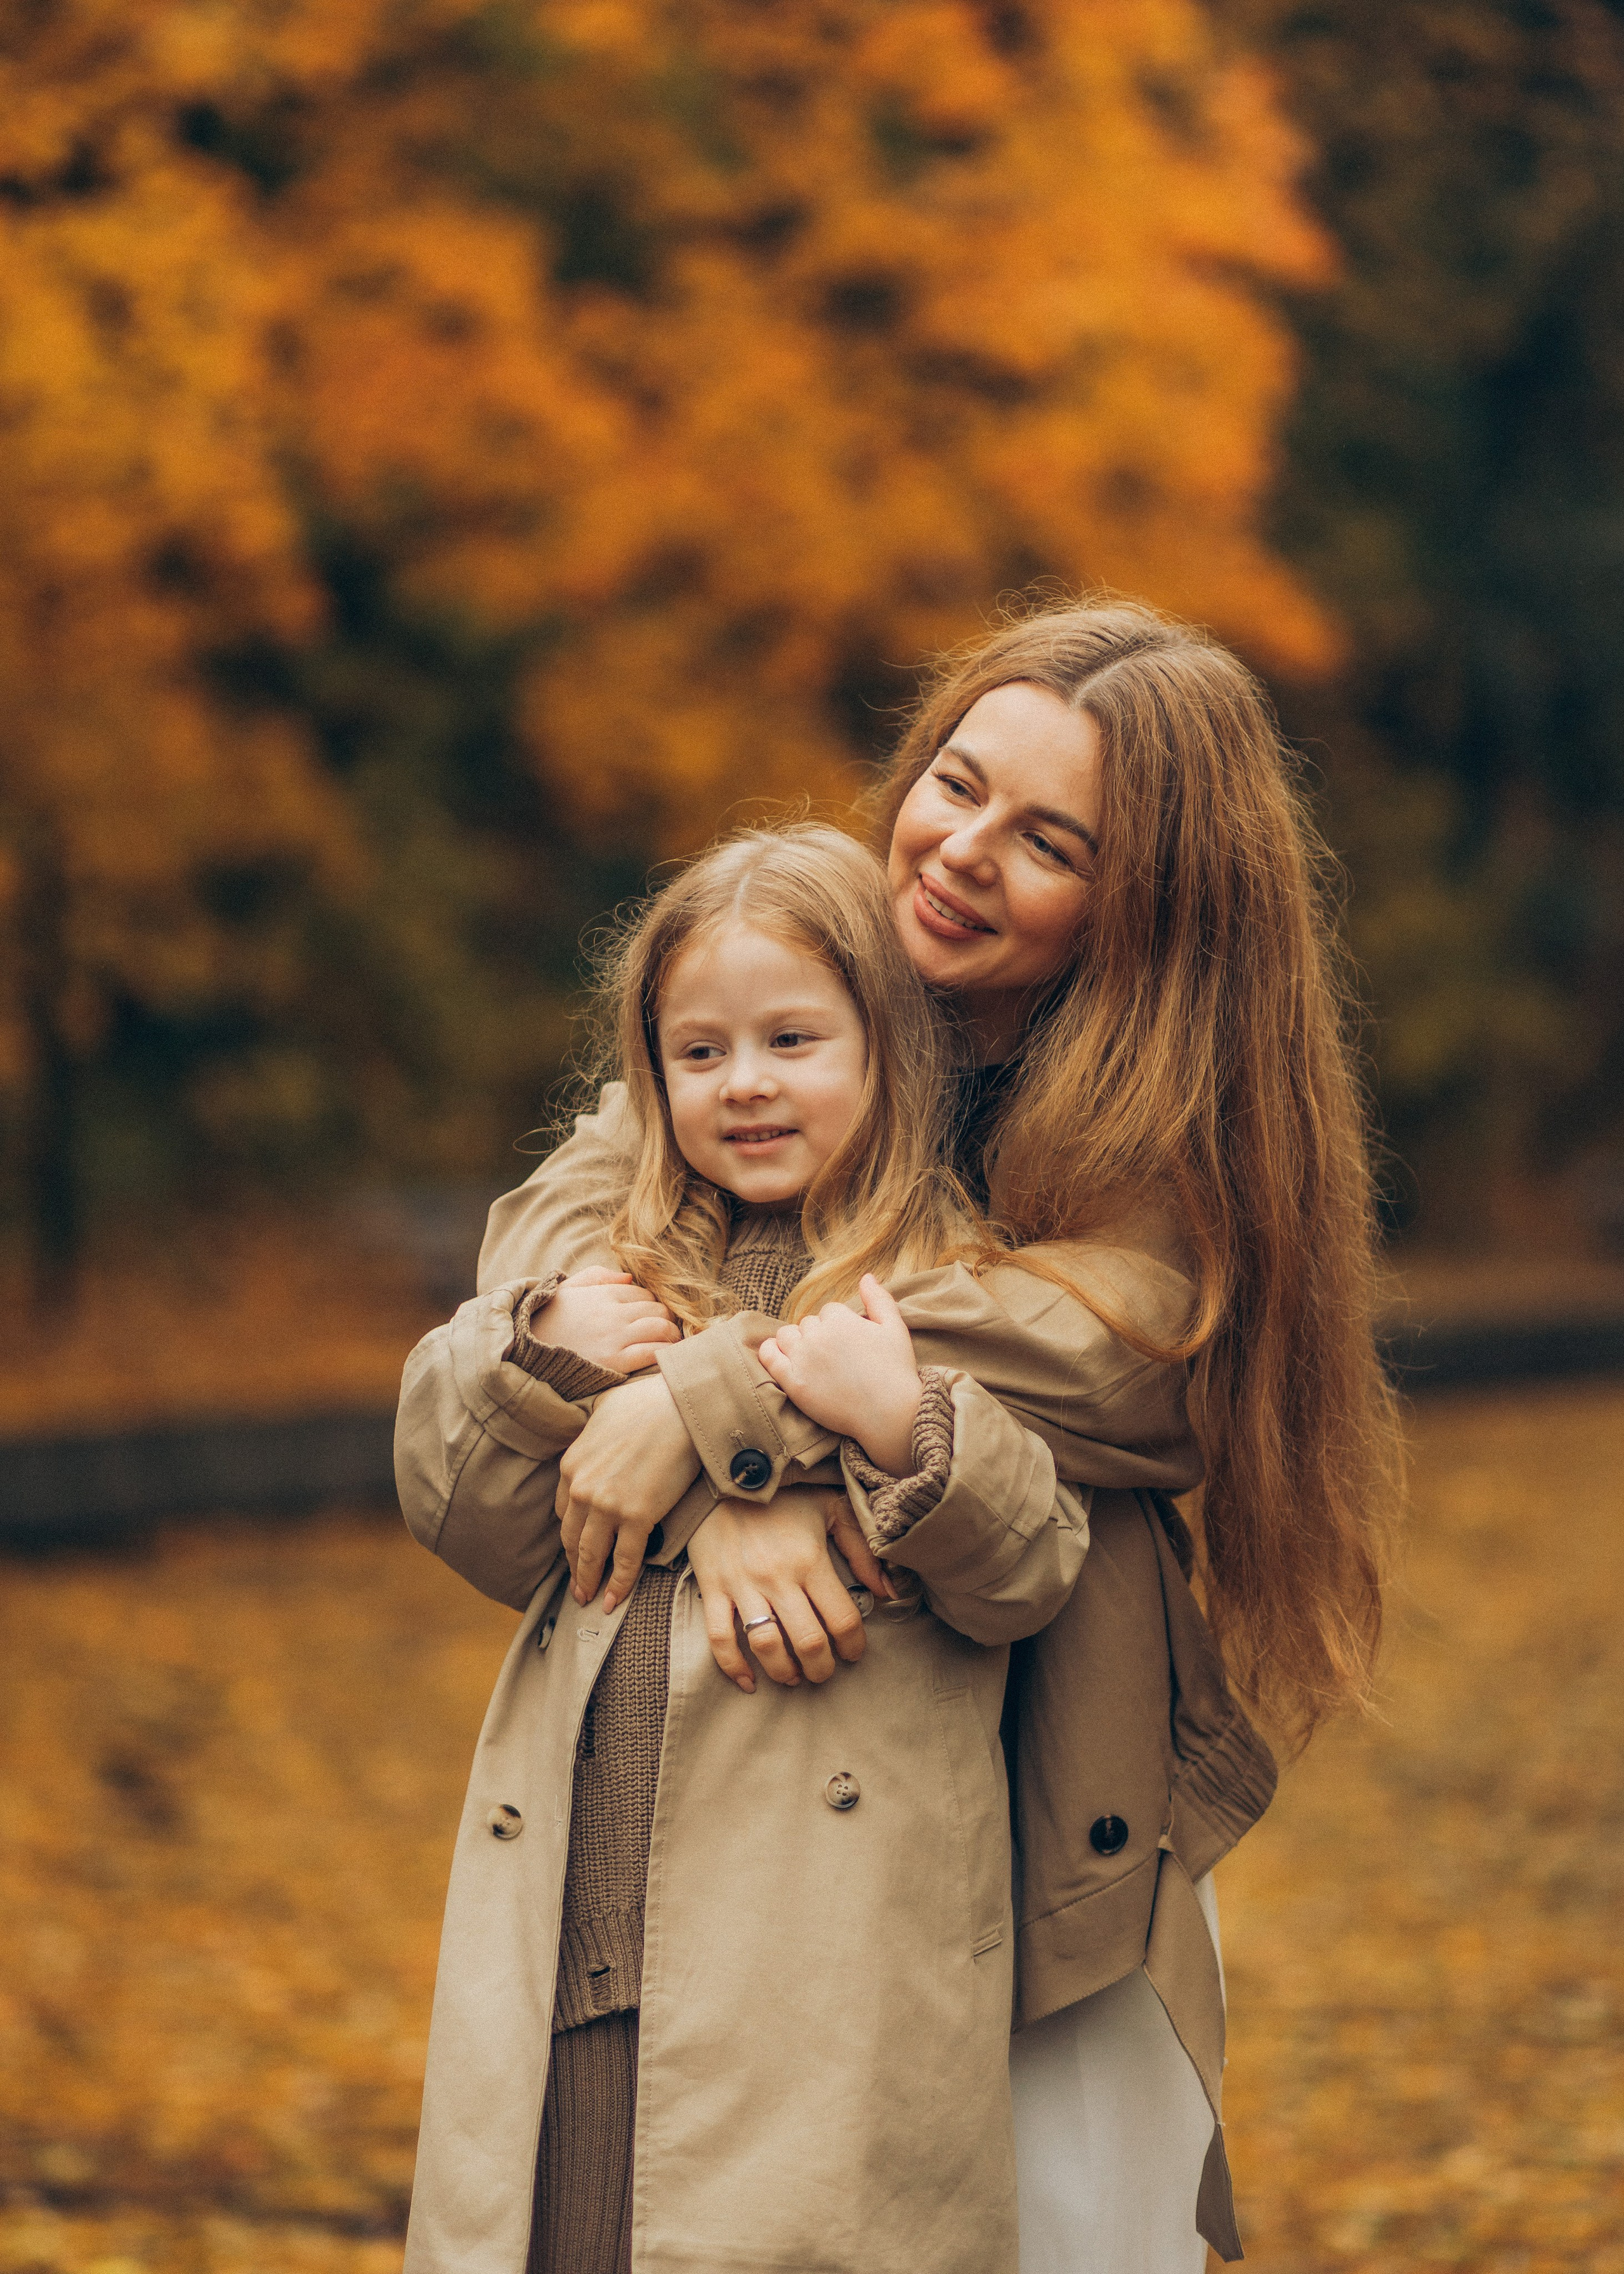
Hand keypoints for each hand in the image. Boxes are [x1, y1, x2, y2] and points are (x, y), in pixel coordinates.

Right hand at [535, 1266, 678, 1372]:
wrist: (526, 1354)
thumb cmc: (545, 1322)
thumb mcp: (566, 1290)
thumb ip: (596, 1277)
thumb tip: (629, 1277)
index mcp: (602, 1294)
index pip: (644, 1293)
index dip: (651, 1304)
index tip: (650, 1315)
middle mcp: (612, 1312)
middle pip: (658, 1309)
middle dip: (665, 1319)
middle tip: (665, 1330)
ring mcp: (615, 1337)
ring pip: (662, 1328)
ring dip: (671, 1335)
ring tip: (670, 1343)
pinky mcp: (615, 1361)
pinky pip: (653, 1352)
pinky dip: (665, 1352)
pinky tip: (666, 1357)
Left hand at [557, 1372, 701, 1610]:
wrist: (680, 1405)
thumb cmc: (648, 1401)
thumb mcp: (604, 1412)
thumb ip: (594, 1434)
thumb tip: (601, 1435)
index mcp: (571, 1465)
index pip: (563, 1511)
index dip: (570, 1534)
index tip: (576, 1546)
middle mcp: (582, 1489)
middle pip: (572, 1538)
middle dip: (574, 1565)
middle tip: (577, 1586)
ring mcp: (607, 1505)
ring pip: (592, 1554)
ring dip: (589, 1581)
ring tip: (588, 1600)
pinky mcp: (637, 1517)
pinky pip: (626, 1560)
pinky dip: (619, 1584)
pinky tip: (614, 1600)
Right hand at [687, 1489, 879, 1691]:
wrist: (726, 1476)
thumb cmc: (785, 1496)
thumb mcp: (831, 1509)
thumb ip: (862, 1549)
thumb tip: (887, 1590)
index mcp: (810, 1559)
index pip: (842, 1619)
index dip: (854, 1646)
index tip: (854, 1653)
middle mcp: (777, 1577)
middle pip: (808, 1642)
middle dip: (821, 1668)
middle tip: (824, 1671)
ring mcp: (742, 1584)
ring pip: (766, 1646)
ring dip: (783, 1672)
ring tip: (793, 1677)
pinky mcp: (712, 1588)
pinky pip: (719, 1637)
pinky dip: (732, 1667)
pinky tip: (749, 1682)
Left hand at [757, 1275, 921, 1474]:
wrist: (890, 1415)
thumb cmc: (896, 1371)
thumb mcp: (895, 1328)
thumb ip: (879, 1299)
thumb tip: (866, 1276)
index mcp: (841, 1319)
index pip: (829, 1311)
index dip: (841, 1326)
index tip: (851, 1344)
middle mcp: (818, 1335)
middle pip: (809, 1323)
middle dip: (820, 1335)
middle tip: (837, 1357)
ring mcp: (803, 1359)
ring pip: (788, 1336)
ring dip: (797, 1342)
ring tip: (815, 1359)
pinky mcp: (793, 1382)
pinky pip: (769, 1356)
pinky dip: (771, 1351)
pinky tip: (780, 1355)